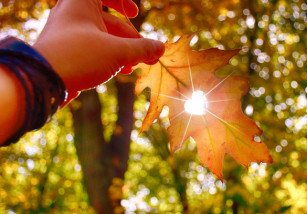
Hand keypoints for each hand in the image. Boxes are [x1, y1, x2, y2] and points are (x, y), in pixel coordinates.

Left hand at [33, 0, 164, 101]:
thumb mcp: (117, 52)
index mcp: (81, 2)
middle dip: (131, 39)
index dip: (122, 2)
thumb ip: (142, 48)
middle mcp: (73, 14)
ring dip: (123, 51)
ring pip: (102, 38)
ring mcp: (69, 34)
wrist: (43, 82)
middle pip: (109, 22)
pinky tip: (121, 72)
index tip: (134, 14)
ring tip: (137, 66)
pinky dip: (108, 58)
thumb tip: (161, 47)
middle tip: (149, 55)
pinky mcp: (67, 52)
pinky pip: (92, 50)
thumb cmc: (79, 57)